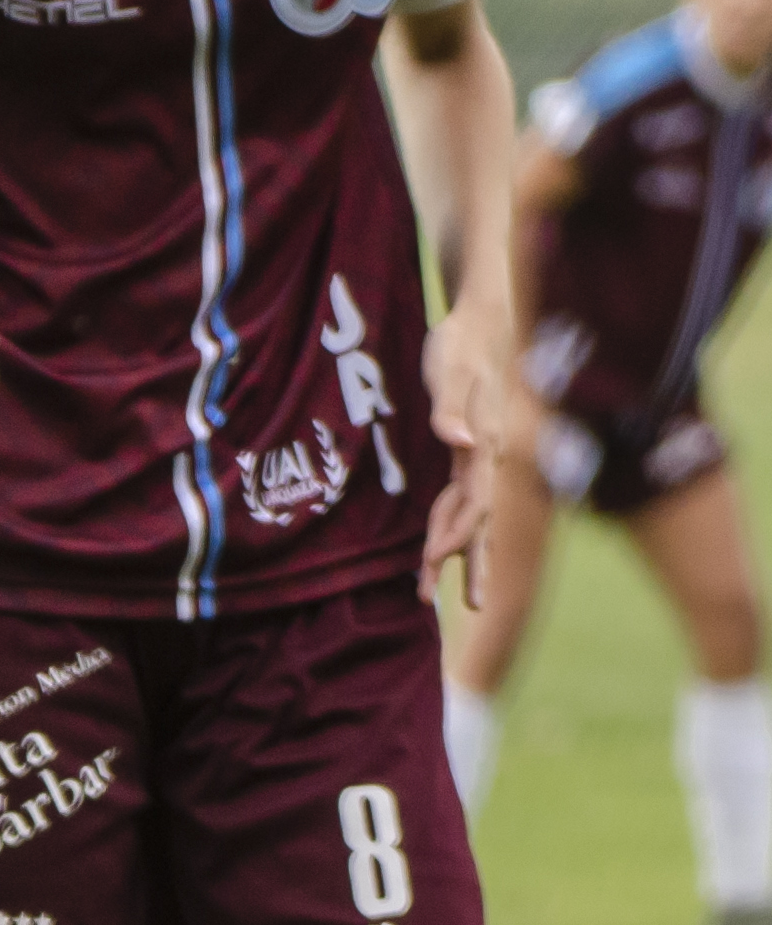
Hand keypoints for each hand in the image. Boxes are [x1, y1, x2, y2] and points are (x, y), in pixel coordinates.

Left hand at [416, 296, 527, 608]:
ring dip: (457, 553)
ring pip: (470, 515)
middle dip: (467, 562)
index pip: (475, 501)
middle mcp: (488, 457)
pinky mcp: (468, 450)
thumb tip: (463, 443)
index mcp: (486, 444)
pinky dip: (450, 525)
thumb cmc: (460, 343)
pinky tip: (438, 544)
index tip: (435, 560)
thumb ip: (452, 409)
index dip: (458, 533)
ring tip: (443, 596)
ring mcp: (481, 456)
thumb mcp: (450, 370)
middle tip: (459, 605)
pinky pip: (459, 498)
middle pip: (477, 520)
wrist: (479, 320)